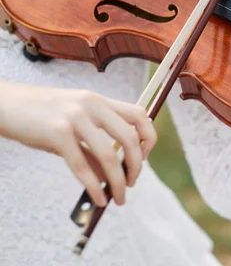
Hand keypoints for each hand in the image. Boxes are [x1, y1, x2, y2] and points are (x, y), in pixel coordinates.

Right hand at [0, 81, 156, 206]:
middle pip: (129, 137)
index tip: (143, 157)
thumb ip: (93, 146)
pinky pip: (82, 166)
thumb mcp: (72, 124)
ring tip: (119, 197)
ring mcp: (75, 118)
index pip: (139, 114)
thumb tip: (109, 176)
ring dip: (118, 182)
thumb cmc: (38, 116)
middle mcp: (91, 105)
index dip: (148, 137)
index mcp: (98, 100)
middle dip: (136, 165)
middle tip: (133, 183)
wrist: (3, 104)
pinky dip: (94, 187)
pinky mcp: (57, 134)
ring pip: (109, 155)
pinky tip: (98, 199)